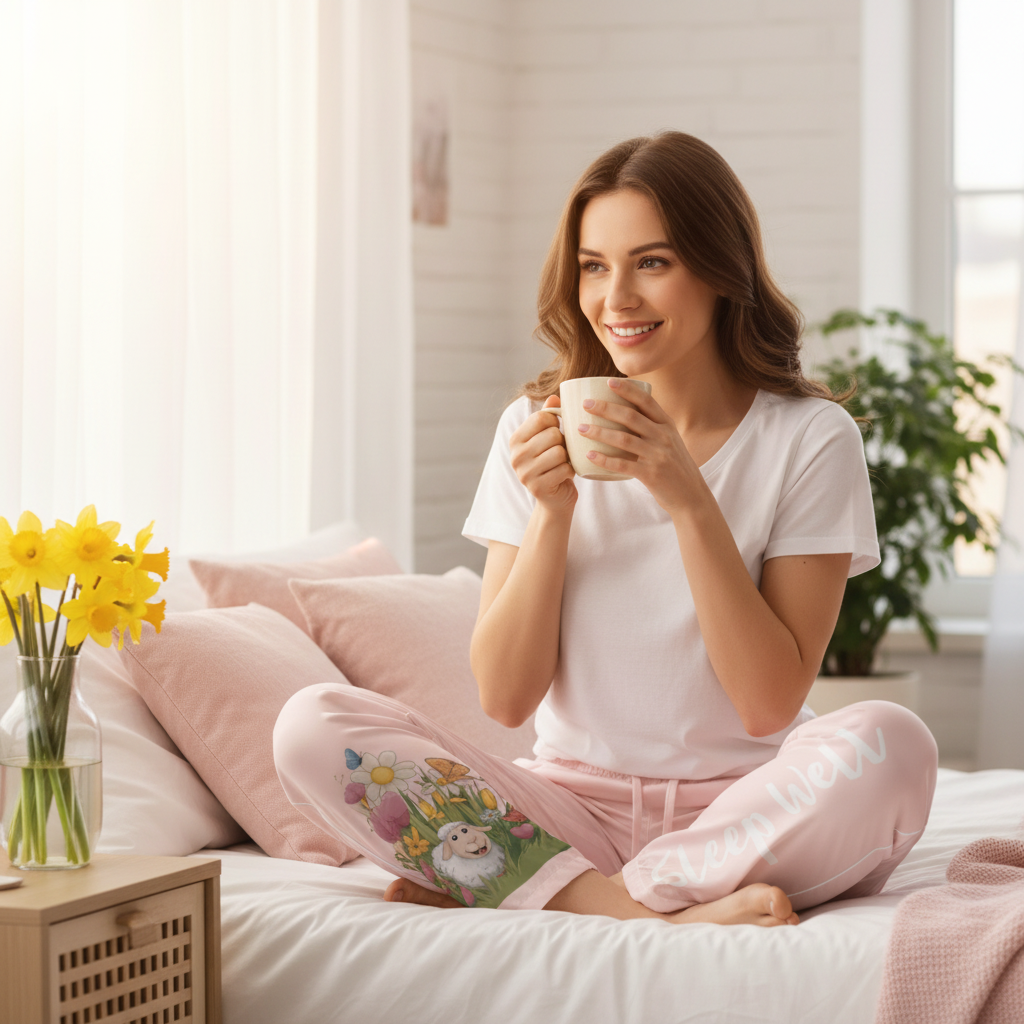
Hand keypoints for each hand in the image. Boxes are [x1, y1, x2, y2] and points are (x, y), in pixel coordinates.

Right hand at [509, 397, 577, 512]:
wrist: (555, 499)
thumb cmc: (553, 464)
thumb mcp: (548, 439)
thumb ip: (549, 417)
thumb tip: (555, 396)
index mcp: (516, 440)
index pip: (541, 417)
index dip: (556, 423)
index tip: (556, 433)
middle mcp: (516, 455)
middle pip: (552, 434)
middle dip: (563, 443)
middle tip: (561, 453)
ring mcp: (525, 473)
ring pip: (559, 452)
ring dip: (567, 458)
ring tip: (562, 464)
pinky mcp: (537, 487)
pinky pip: (564, 469)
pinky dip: (570, 472)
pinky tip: (564, 476)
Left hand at [576, 379, 701, 513]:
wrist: (691, 495)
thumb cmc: (674, 466)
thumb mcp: (669, 441)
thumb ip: (652, 427)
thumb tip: (624, 413)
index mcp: (667, 425)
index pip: (646, 401)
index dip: (627, 390)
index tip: (609, 381)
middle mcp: (663, 437)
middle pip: (630, 417)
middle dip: (605, 408)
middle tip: (586, 404)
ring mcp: (657, 455)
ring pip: (624, 439)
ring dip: (600, 432)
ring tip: (580, 429)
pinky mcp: (651, 474)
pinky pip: (623, 465)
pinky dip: (604, 460)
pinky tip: (589, 455)